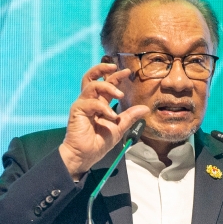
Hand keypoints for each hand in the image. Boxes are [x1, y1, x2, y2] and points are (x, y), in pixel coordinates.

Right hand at [58, 63, 149, 178]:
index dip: (116, 76)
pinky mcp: (77, 110)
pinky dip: (103, 108)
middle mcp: (89, 101)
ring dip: (108, 87)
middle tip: (116, 68)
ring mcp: (82, 104)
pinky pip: (91, 102)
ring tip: (120, 95)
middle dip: (103, 68)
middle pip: (92, 77)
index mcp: (98, 103)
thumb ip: (130, 116)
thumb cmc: (98, 142)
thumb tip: (145, 108)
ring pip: (92, 85)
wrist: (85, 155)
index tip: (128, 72)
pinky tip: (111, 116)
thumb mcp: (119, 127)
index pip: (106, 84)